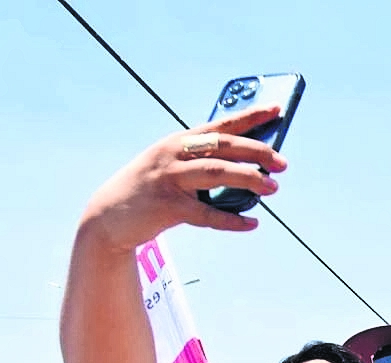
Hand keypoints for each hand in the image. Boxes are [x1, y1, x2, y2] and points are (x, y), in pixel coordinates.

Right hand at [79, 105, 287, 254]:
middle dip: (257, 152)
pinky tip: (252, 223)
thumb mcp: (173, 166)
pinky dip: (232, 220)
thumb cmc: (151, 189)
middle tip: (282, 163)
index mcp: (180, 140)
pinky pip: (206, 214)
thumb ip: (205, 162)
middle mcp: (174, 154)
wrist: (108, 216)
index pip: (222, 124)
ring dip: (249, 179)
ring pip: (216, 173)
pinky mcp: (166, 207)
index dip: (251, 116)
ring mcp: (169, 179)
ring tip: (273, 188)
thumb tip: (251, 171)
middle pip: (223, 147)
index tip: (277, 110)